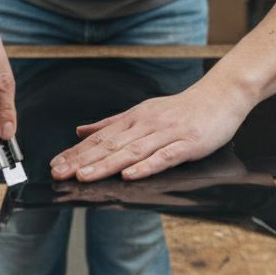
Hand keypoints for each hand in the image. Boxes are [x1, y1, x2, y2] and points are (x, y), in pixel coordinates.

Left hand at [48, 81, 253, 181]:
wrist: (220, 97)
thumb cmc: (181, 109)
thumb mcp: (142, 112)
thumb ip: (111, 123)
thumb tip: (80, 130)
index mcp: (133, 119)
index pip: (99, 138)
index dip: (76, 152)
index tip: (55, 164)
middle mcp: (145, 125)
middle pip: (110, 145)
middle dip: (82, 161)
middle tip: (60, 173)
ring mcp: (166, 134)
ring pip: (131, 152)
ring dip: (105, 165)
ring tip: (84, 177)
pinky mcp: (186, 144)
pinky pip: (163, 156)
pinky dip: (145, 166)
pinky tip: (128, 175)